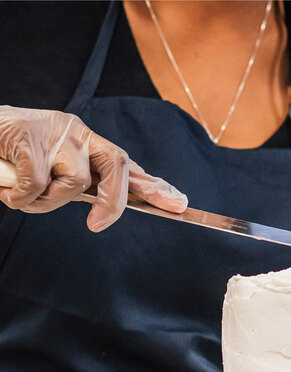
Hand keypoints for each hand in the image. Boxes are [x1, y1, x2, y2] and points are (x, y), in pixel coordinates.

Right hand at [0, 105, 187, 231]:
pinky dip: (23, 197)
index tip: (179, 204)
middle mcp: (78, 134)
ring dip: (48, 202)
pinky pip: (37, 184)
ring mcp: (55, 132)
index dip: (154, 186)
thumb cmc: (17, 157)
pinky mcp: (28, 137)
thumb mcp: (56, 172)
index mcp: (88, 144)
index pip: (127, 166)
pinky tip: (8, 189)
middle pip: (116, 165)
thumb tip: (105, 213)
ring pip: (74, 183)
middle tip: (97, 225)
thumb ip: (84, 187)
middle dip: (113, 201)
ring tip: (23, 195)